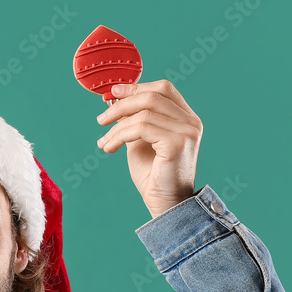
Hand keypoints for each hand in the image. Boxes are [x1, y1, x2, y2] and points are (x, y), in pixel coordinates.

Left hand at [95, 79, 201, 218]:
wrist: (165, 204)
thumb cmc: (153, 175)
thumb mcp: (140, 141)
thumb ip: (133, 120)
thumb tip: (113, 100)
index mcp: (186, 118)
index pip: (163, 89)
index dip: (137, 87)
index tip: (113, 92)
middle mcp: (191, 122)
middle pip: (152, 96)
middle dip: (122, 105)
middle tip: (101, 120)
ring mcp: (187, 131)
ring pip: (143, 113)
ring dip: (116, 127)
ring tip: (104, 142)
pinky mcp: (177, 143)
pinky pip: (141, 128)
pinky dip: (119, 136)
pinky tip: (110, 148)